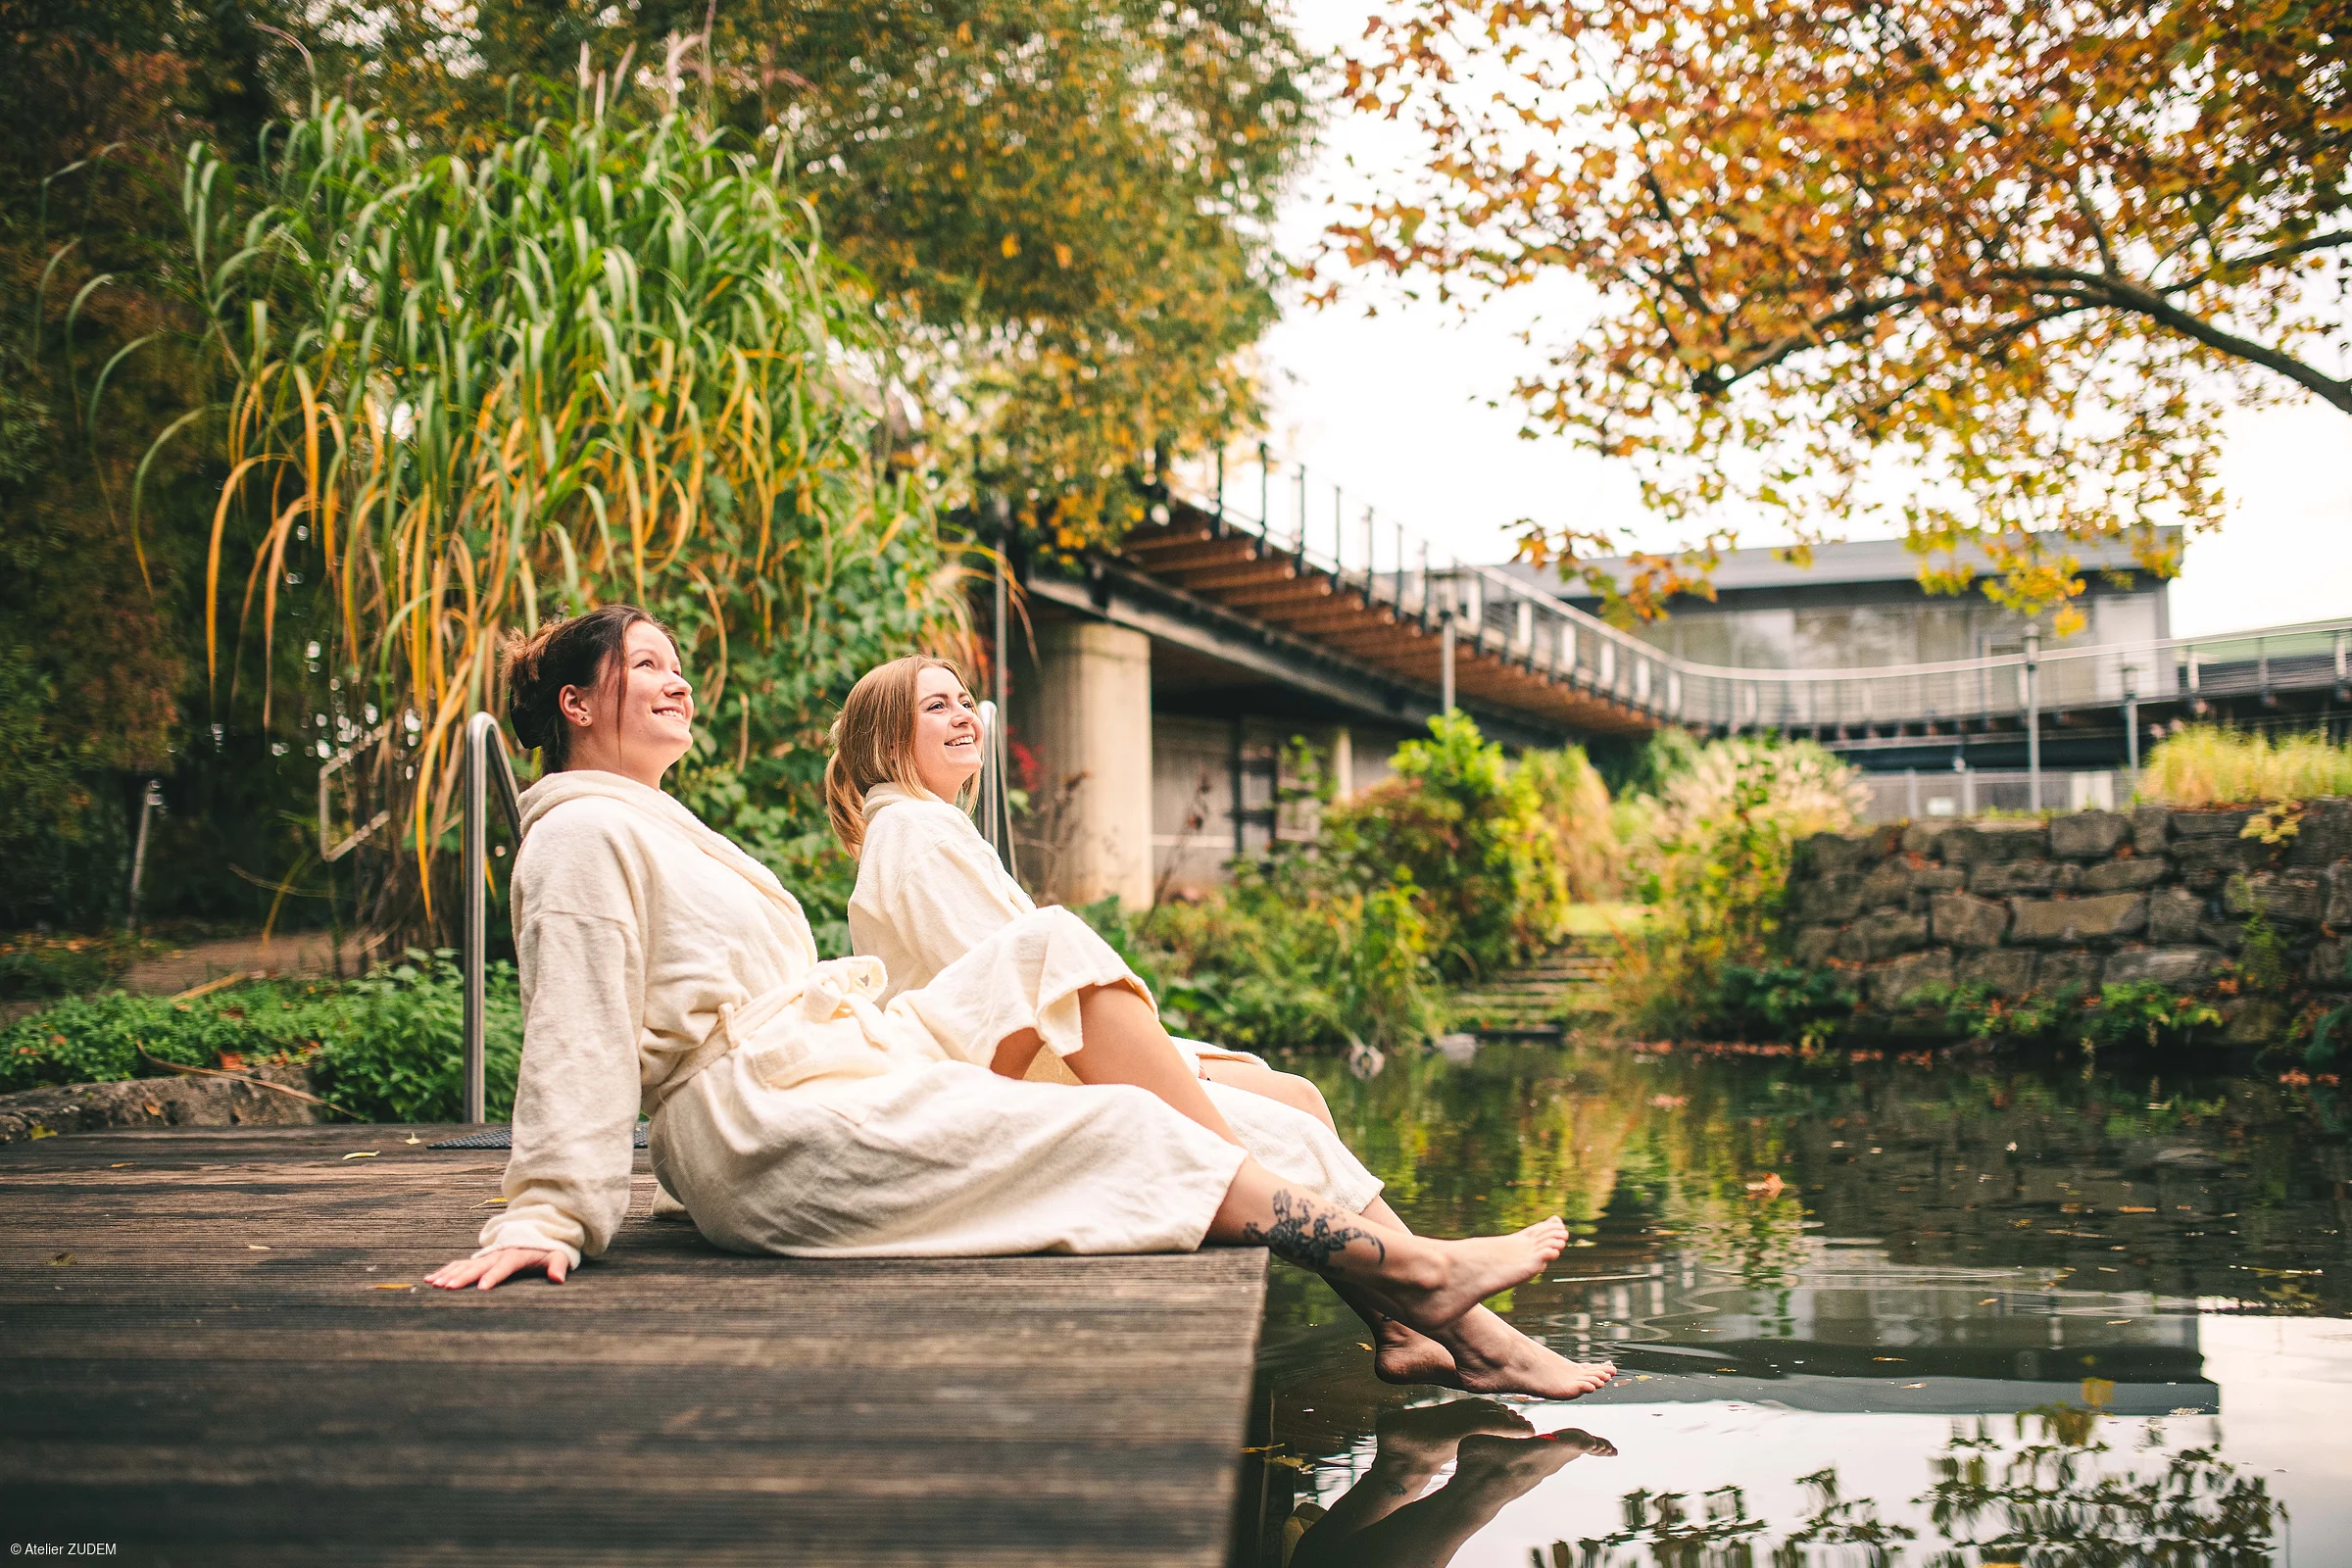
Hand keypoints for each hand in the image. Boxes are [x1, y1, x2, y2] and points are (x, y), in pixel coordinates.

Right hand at [426, 1247, 569, 1289]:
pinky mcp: (481, 1259)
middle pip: (479, 1265)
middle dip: (463, 1277)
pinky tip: (430, 1279)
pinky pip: (460, 1264)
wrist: (538, 1230)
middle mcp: (498, 1254)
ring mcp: (487, 1255)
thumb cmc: (549, 1249)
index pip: (504, 1266)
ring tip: (434, 1284)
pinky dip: (446, 1270)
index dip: (493, 1276)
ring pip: (465, 1264)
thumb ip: (558, 1266)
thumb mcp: (559, 1255)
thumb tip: (558, 1279)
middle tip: (448, 1288)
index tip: (481, 1287)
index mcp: (517, 1254)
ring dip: (450, 1273)